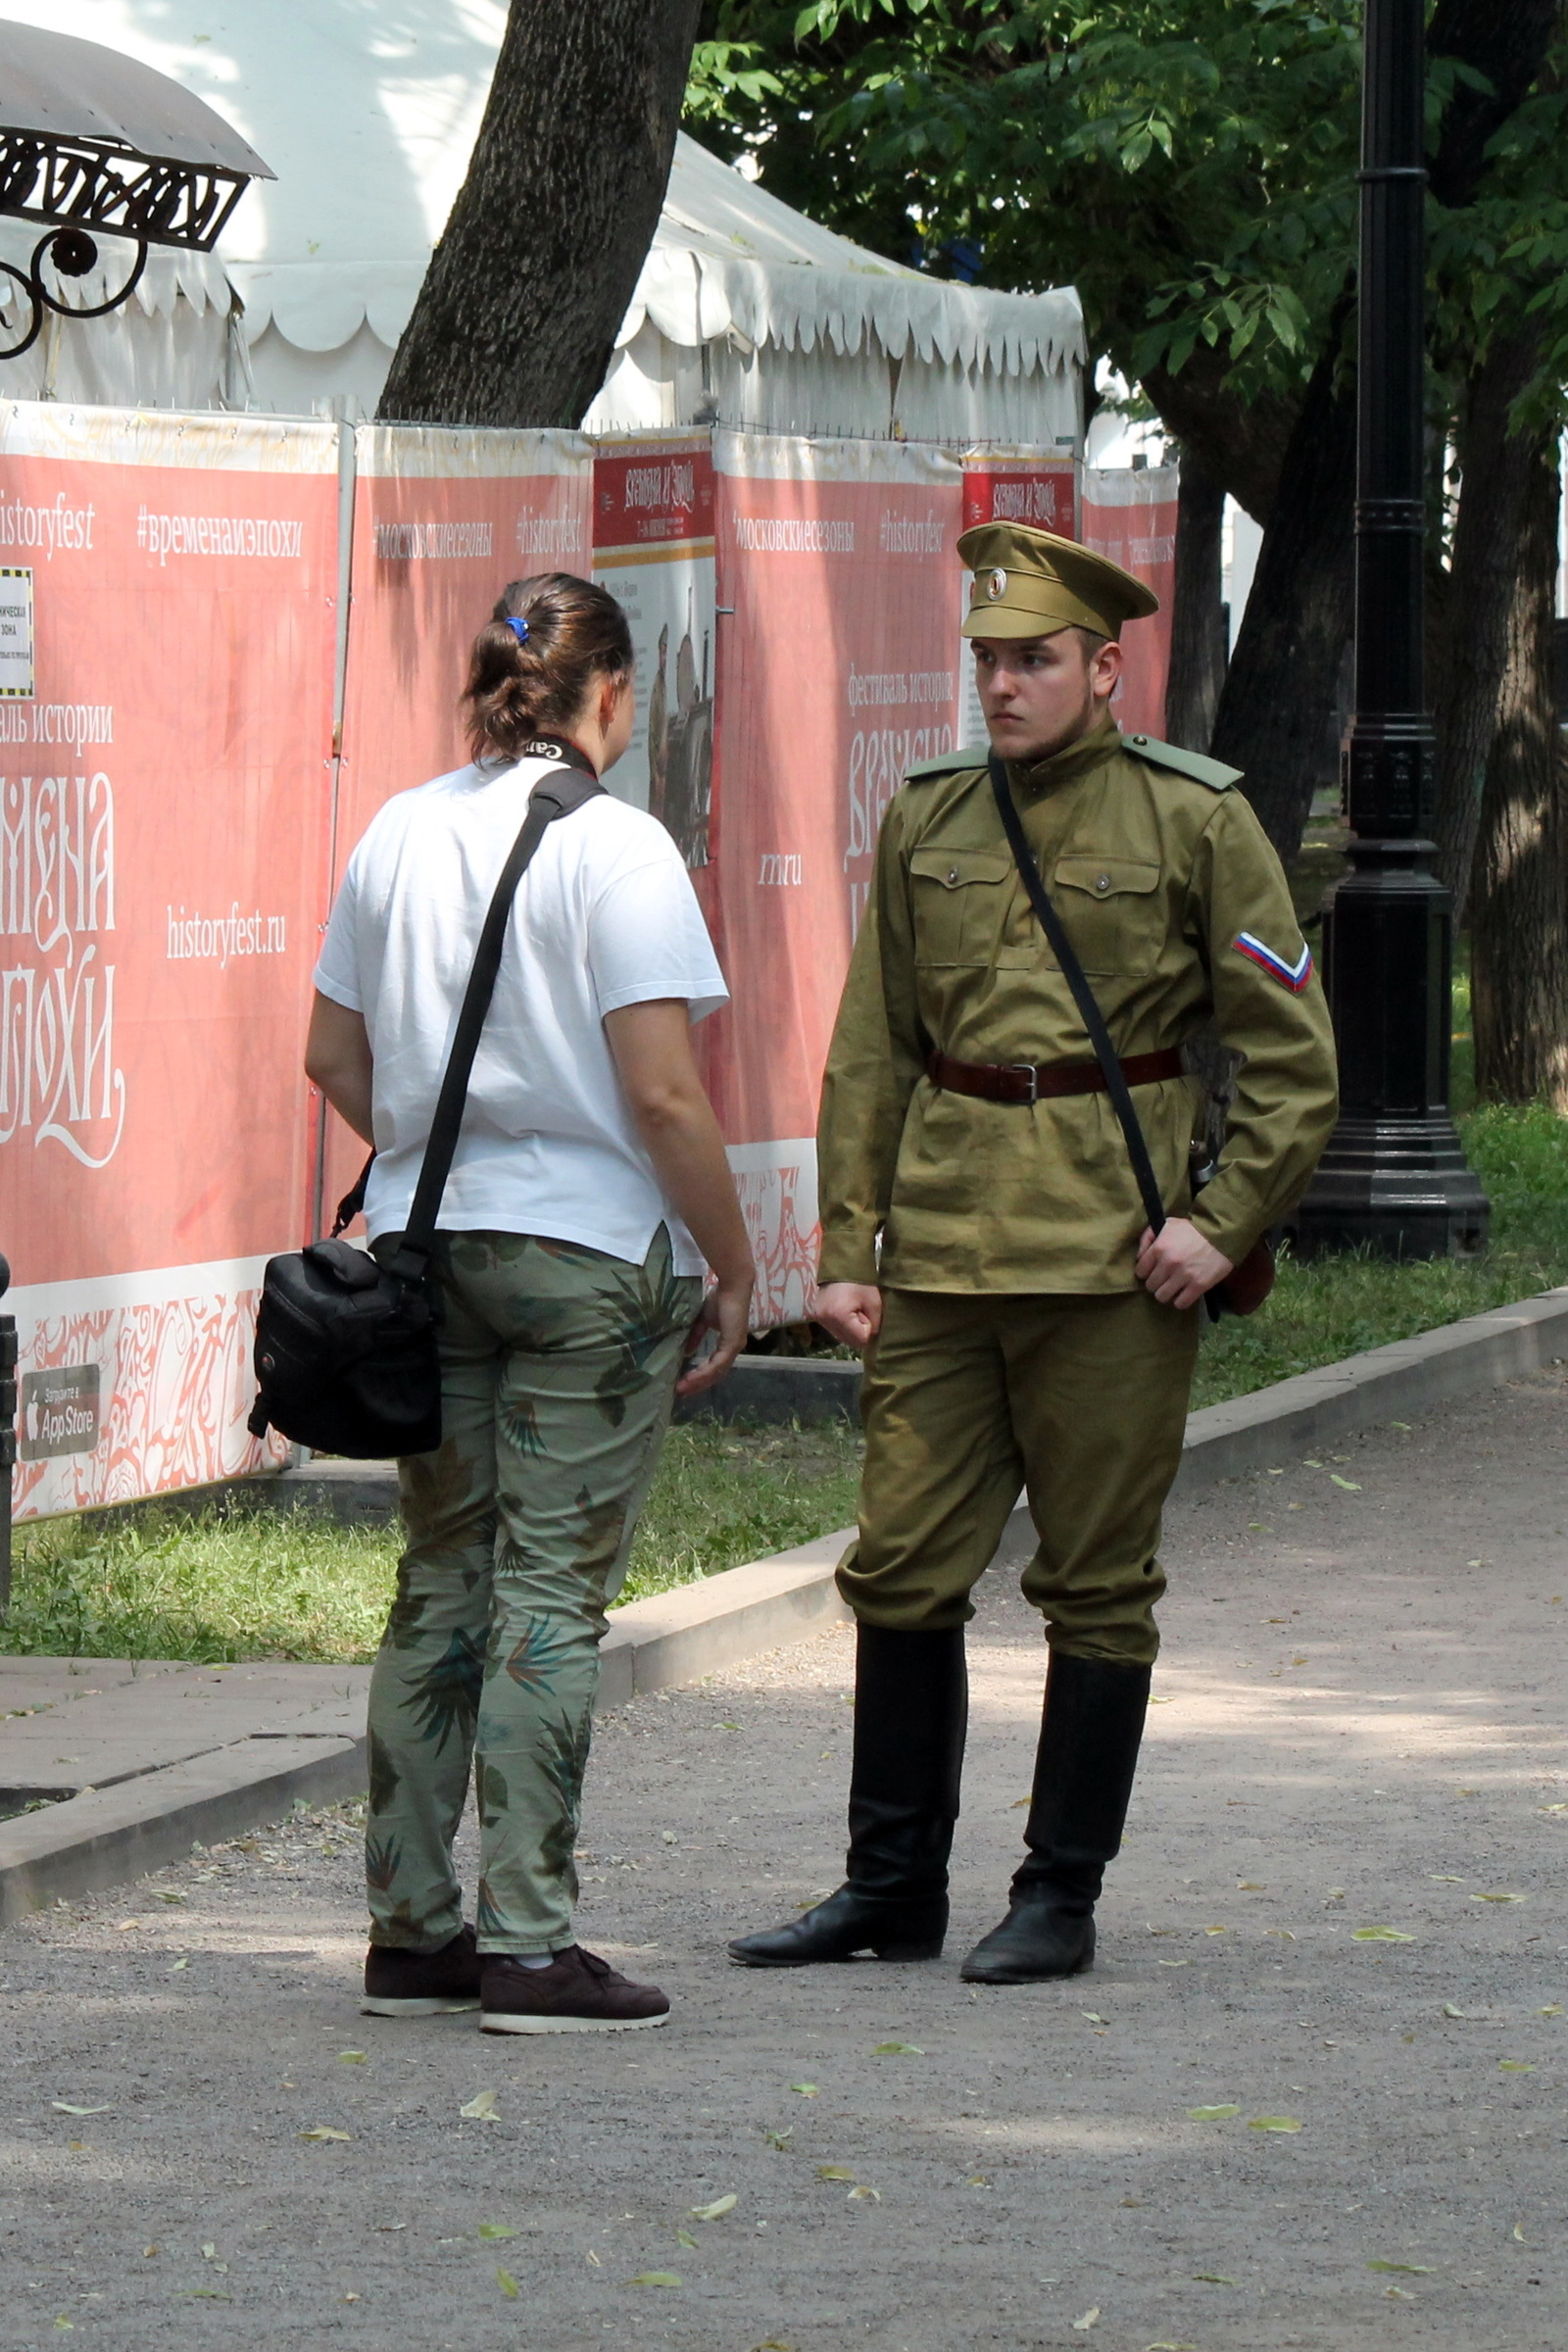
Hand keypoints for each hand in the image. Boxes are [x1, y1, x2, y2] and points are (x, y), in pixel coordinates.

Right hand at [675, 1273, 752, 1396]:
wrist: (731, 1287)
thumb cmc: (719, 1299)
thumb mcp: (703, 1321)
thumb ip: (696, 1336)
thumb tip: (686, 1352)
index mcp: (727, 1345)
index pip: (714, 1367)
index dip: (700, 1376)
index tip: (684, 1384)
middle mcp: (732, 1350)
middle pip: (715, 1375)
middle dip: (697, 1385)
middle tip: (681, 1393)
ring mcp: (734, 1348)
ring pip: (715, 1373)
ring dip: (698, 1382)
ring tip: (682, 1388)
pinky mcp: (732, 1344)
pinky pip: (717, 1364)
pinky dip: (704, 1372)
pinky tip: (691, 1378)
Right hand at [815, 1281, 882, 1349]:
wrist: (840, 1264)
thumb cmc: (859, 1280)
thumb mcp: (874, 1301)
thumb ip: (875, 1323)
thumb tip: (871, 1335)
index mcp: (840, 1316)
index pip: (861, 1340)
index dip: (868, 1329)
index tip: (866, 1312)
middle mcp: (826, 1321)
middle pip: (850, 1342)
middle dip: (859, 1331)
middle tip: (860, 1311)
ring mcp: (820, 1320)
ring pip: (842, 1337)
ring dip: (851, 1329)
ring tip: (851, 1309)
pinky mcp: (817, 1317)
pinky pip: (834, 1330)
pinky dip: (842, 1325)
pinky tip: (844, 1311)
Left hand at [1135, 1217, 1232, 1310]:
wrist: (1221, 1234)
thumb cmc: (1192, 1229)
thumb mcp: (1167, 1225)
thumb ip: (1148, 1237)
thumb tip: (1139, 1257)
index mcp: (1159, 1248)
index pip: (1140, 1271)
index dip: (1145, 1272)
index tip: (1153, 1270)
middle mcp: (1168, 1264)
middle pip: (1150, 1286)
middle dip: (1156, 1282)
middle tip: (1164, 1279)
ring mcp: (1184, 1276)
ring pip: (1162, 1297)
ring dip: (1166, 1293)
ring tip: (1173, 1287)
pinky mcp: (1198, 1286)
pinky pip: (1181, 1303)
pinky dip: (1180, 1300)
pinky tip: (1183, 1293)